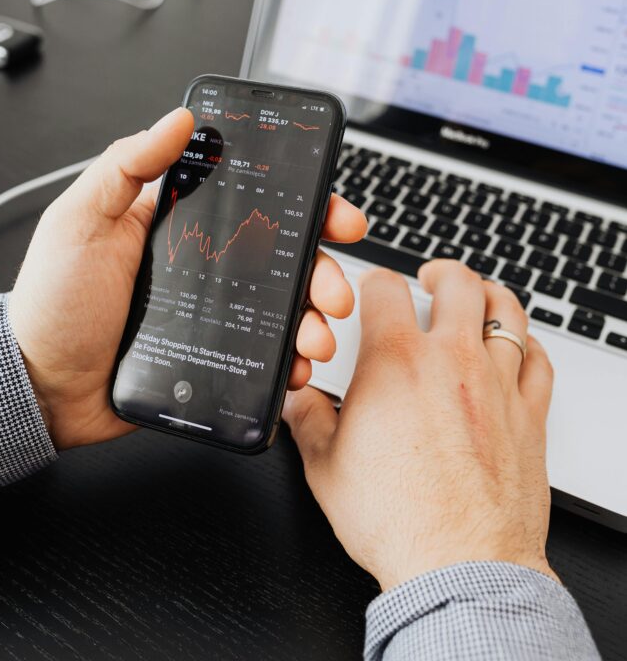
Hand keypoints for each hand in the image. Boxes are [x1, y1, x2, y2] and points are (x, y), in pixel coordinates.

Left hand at [9, 108, 366, 450]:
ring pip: (283, 309)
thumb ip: (127, 164)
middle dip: (323, 269)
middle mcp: (206, 265)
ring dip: (314, 319)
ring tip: (316, 335)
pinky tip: (295, 365)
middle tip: (334, 288)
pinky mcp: (213, 358)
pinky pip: (264, 357)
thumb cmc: (53, 301)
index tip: (333, 211)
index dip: (303, 202)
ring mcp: (213, 313)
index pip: (254, 201)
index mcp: (182, 222)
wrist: (39, 387)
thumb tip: (180, 118)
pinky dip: (289, 361)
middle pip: (284, 258)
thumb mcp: (81, 219)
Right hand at [284, 260, 556, 591]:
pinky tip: (518, 349)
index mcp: (394, 361)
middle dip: (440, 273)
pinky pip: (538, 360)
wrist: (458, 565)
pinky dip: (528, 345)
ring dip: (489, 295)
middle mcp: (450, 360)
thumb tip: (299, 398)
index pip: (384, 288)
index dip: (373, 282)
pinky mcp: (529, 414)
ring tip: (477, 297)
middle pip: (457, 283)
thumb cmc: (396, 519)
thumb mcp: (325, 466)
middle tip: (430, 279)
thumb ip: (308, 418)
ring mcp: (496, 383)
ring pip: (505, 310)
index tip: (372, 292)